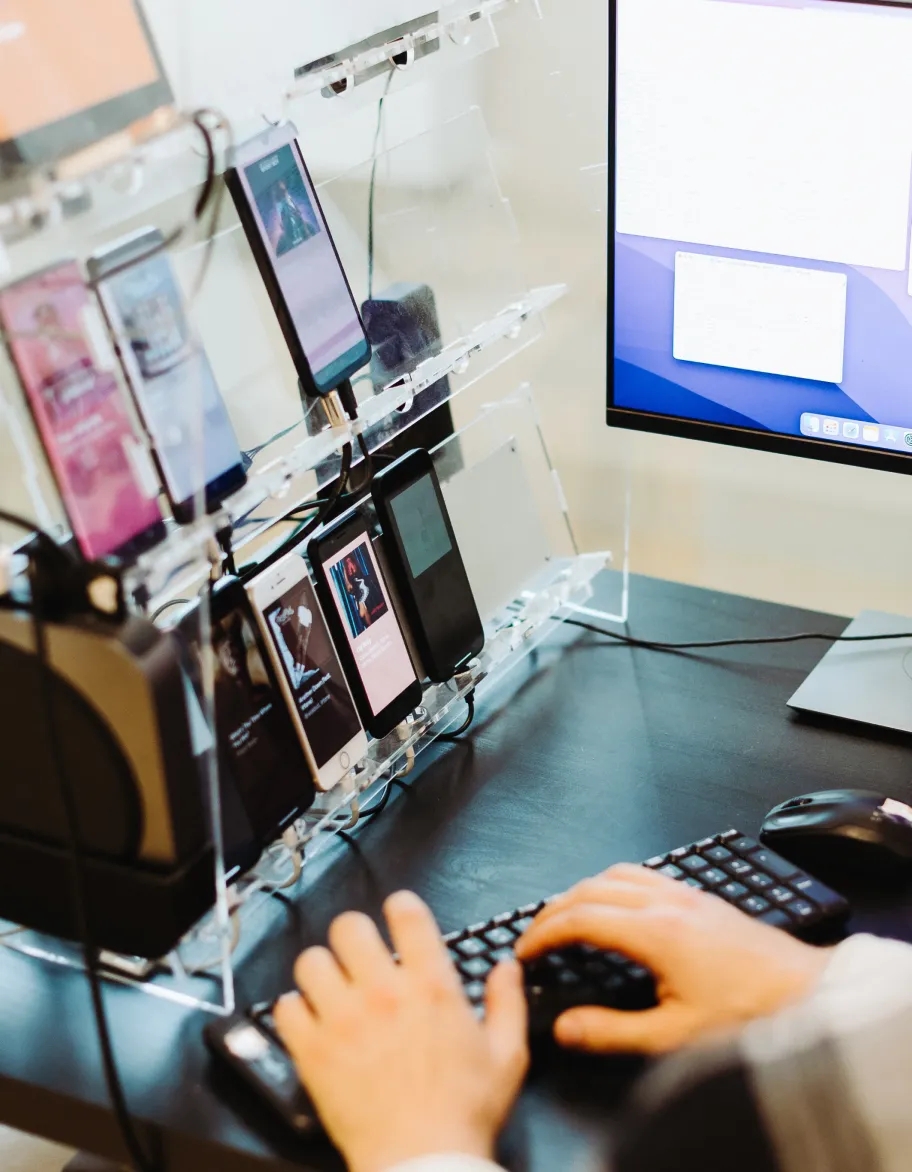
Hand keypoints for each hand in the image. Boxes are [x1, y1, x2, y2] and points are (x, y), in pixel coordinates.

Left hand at [274, 891, 528, 1171]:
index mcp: (431, 986)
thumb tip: (507, 967)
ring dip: (322, 970)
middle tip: (360, 953)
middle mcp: (384, 993)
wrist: (424, 1164)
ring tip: (332, 985)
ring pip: (311, 962)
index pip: (406, 914)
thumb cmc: (464, 1114)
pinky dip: (296, 1010)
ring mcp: (343, 1020)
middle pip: (349, 927)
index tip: (398, 914)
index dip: (401, 906)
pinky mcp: (313, 1052)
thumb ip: (508, 1002)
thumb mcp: (507, 1056)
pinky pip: (286, 1008)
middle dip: (355, 935)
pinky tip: (311, 1020)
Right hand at [515, 864, 831, 1054]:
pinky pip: (643, 873)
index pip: (580, 918)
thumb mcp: (675, 1035)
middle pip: (590, 888)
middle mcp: (667, 903)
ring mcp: (685, 895)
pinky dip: (612, 883)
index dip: (544, 933)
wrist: (806, 992)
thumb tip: (566, 1028)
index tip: (525, 951)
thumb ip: (613, 1031)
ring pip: (616, 873)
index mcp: (655, 932)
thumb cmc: (749, 1014)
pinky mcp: (701, 898)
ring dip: (582, 890)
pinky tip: (615, 903)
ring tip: (566, 915)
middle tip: (535, 935)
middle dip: (554, 909)